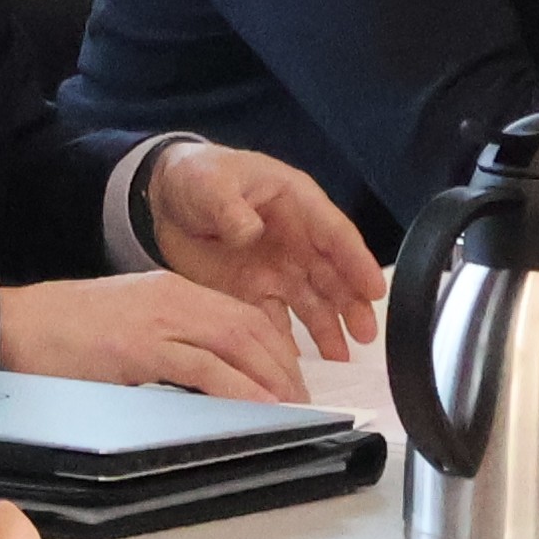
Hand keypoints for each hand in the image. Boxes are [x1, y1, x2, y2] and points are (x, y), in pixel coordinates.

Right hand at [0, 273, 304, 402]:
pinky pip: (204, 367)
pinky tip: (258, 407)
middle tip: (304, 402)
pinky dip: (238, 388)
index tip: (289, 379)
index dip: (275, 348)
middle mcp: (173, 297)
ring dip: (271, 379)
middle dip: (284, 366)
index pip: (241, 314)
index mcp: (170, 289)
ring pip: (237, 343)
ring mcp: (158, 319)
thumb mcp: (126, 326)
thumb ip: (166, 341)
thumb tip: (202, 377)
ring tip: (293, 409)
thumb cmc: (61, 331)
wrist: (14, 325)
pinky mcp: (141, 346)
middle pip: (250, 327)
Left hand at [147, 143, 384, 359]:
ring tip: (342, 358)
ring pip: (311, 301)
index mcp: (296, 204)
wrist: (163, 198)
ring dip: (328, 328)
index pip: (334, 235)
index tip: (375, 289)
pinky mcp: (254, 290)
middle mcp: (296, 240)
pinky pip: (276, 319)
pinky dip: (286, 341)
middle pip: (332, 274)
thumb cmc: (196, 176)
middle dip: (351, 304)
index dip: (356, 262)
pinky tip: (294, 363)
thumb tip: (250, 231)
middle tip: (366, 334)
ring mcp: (277, 268)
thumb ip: (229, 207)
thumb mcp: (210, 183)